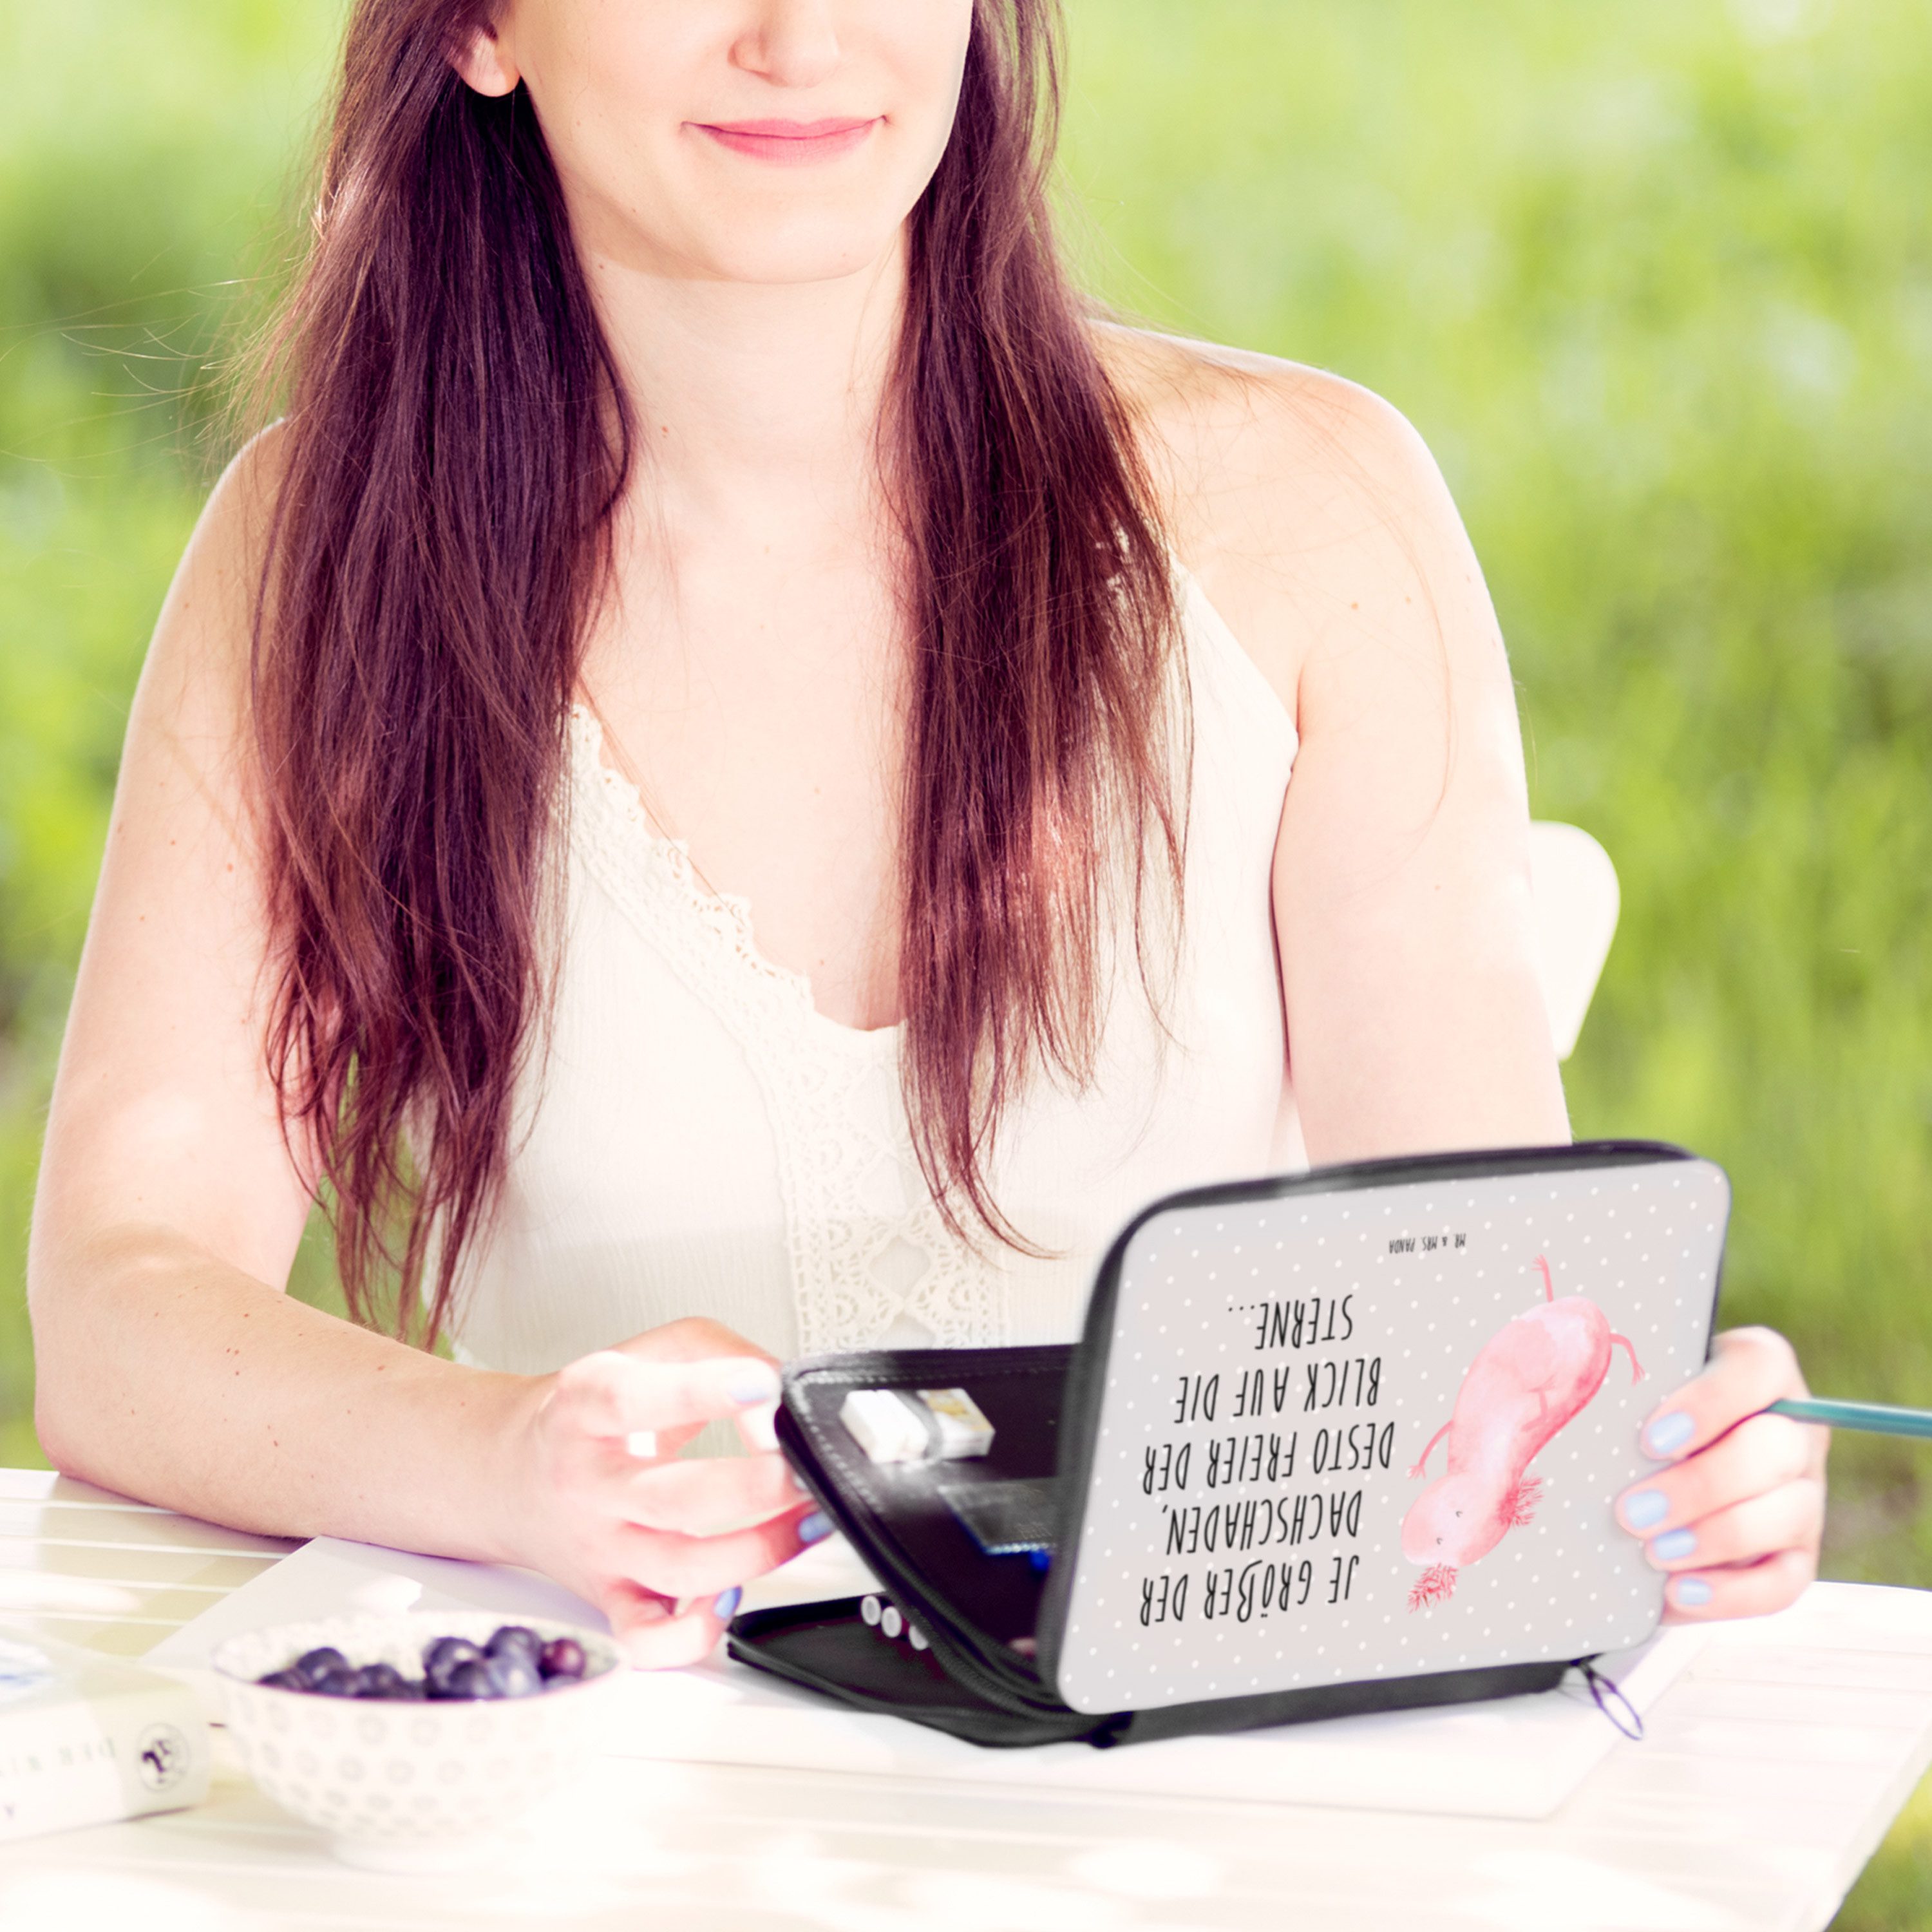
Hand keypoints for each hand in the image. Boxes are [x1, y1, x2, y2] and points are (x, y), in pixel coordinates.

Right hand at [502, 1318, 825, 1666]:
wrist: (513, 1472)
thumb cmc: (593, 1411)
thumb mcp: (649, 1351)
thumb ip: (721, 1354)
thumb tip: (776, 1399)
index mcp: (585, 1408)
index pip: (631, 1400)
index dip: (701, 1392)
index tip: (762, 1385)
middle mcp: (588, 1483)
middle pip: (672, 1498)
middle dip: (755, 1487)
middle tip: (802, 1468)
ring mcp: (600, 1547)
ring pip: (679, 1570)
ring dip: (758, 1551)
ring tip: (806, 1520)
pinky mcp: (610, 1597)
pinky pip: (648, 1638)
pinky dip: (695, 1633)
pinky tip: (732, 1597)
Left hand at [1615, 1327, 1827, 1620]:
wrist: (1641, 1473)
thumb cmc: (1629, 1416)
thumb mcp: (1628, 1389)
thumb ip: (1613, 1383)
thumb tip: (1555, 1388)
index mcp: (1757, 1371)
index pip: (1759, 1366)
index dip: (1711, 1402)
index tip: (1650, 1441)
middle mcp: (1792, 1431)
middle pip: (1775, 1449)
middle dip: (1702, 1485)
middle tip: (1632, 1512)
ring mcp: (1802, 1496)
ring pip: (1786, 1515)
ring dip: (1716, 1538)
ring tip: (1652, 1553)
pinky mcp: (1796, 1556)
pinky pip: (1785, 1582)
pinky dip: (1734, 1594)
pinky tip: (1679, 1593)